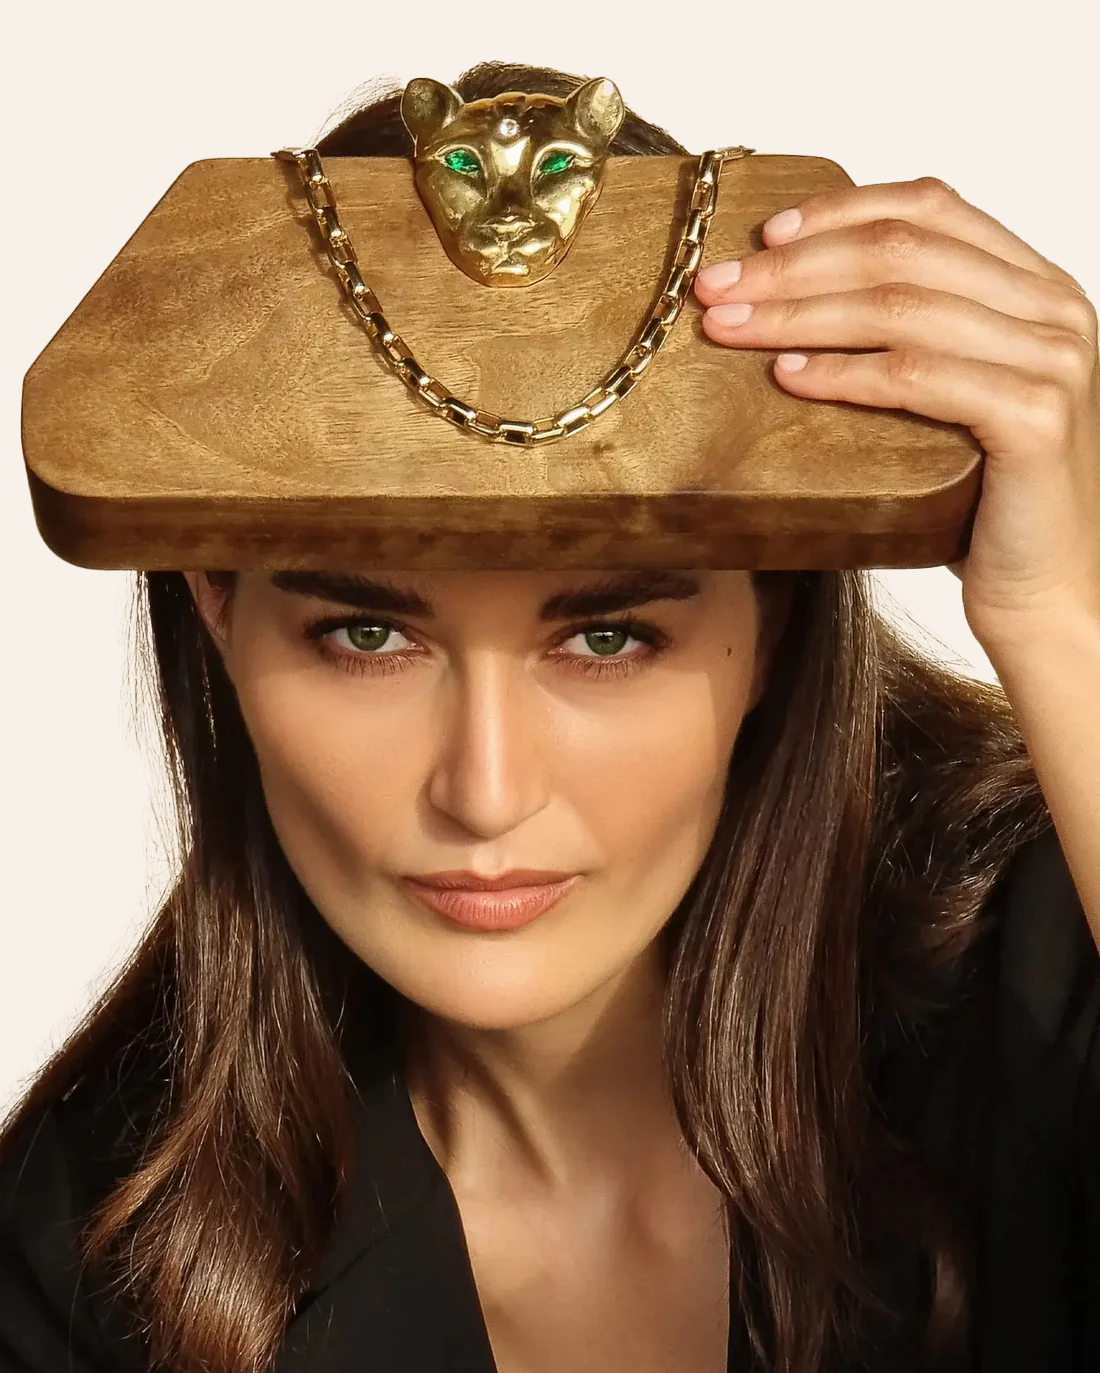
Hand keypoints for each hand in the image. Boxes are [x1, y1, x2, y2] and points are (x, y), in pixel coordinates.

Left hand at [693, 177, 1099, 648]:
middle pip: (902, 251)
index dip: (839, 211)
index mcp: (1034, 284)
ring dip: (799, 314)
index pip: (931, 206)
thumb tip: (791, 297)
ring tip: (731, 330)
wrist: (1045, 589)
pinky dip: (843, 373)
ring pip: (900, 308)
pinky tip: (787, 376)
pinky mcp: (1035, 415)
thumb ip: (910, 336)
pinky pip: (916, 377)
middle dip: (794, 265)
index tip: (763, 233)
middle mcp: (1053, 306)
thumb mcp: (948, 396)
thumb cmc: (982, 500)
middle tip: (717, 287)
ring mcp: (1051, 357)